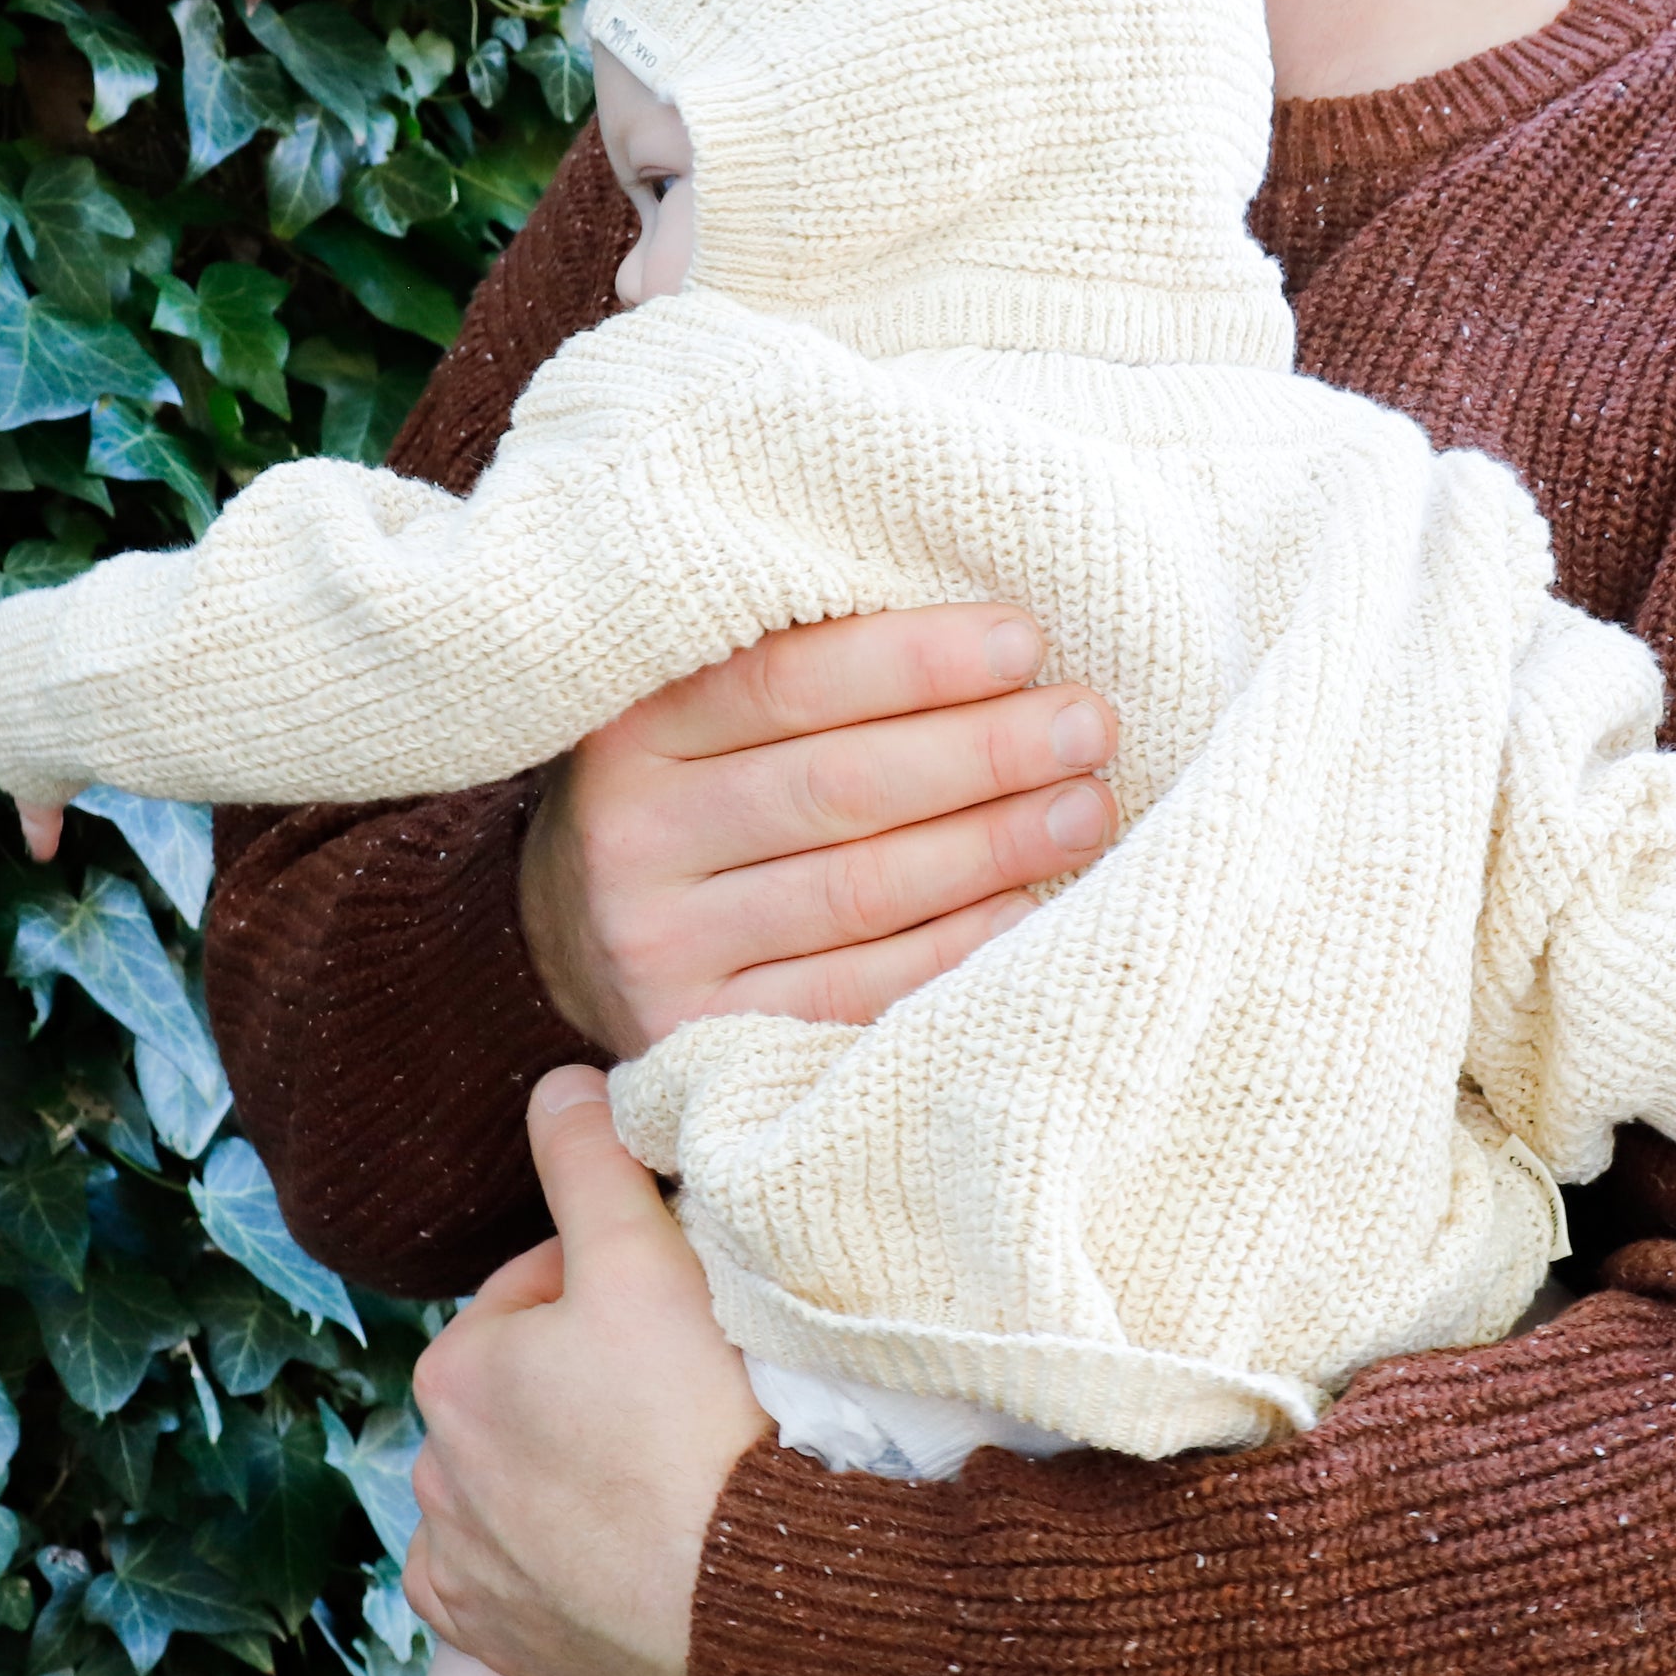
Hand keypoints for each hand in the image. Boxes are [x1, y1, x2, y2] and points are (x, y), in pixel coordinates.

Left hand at [399, 1068, 770, 1675]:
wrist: (754, 1609)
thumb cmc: (698, 1425)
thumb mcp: (645, 1258)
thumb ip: (591, 1158)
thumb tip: (557, 1085)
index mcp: (455, 1372)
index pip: (537, 1298)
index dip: (614, 1292)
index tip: (682, 1317)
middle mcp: (433, 1473)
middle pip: (527, 1396)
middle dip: (587, 1387)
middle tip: (687, 1398)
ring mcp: (462, 1567)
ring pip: (520, 1489)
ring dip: (572, 1477)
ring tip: (666, 1483)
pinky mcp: (493, 1643)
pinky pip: (510, 1587)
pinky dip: (550, 1573)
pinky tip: (615, 1560)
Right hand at [521, 605, 1118, 1057]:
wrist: (585, 937)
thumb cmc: (702, 793)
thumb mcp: (708, 714)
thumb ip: (809, 669)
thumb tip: (998, 637)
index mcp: (630, 731)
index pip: (785, 682)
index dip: (915, 661)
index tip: (1026, 641)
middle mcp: (631, 840)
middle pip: (834, 788)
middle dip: (981, 751)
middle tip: (1089, 726)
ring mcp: (662, 948)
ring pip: (855, 890)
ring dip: (989, 846)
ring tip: (1084, 809)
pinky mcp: (703, 1038)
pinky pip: (854, 992)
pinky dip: (952, 947)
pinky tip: (1026, 911)